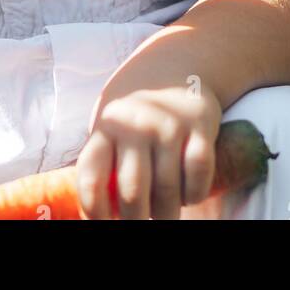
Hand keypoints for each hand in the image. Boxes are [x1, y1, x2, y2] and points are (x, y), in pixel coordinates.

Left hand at [75, 82, 221, 219]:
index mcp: (105, 128)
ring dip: (168, 213)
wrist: (170, 65)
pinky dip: (195, 194)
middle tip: (142, 223)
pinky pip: (198, 174)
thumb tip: (97, 213)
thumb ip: (104, 162)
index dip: (95, 212)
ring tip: (165, 213)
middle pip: (133, 192)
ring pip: (168, 190)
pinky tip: (189, 195)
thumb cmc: (134, 111)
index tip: (104, 225)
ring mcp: (167, 125)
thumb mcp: (110, 127)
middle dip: (137, 220)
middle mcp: (134, 126)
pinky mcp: (199, 124)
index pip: (91, 179)